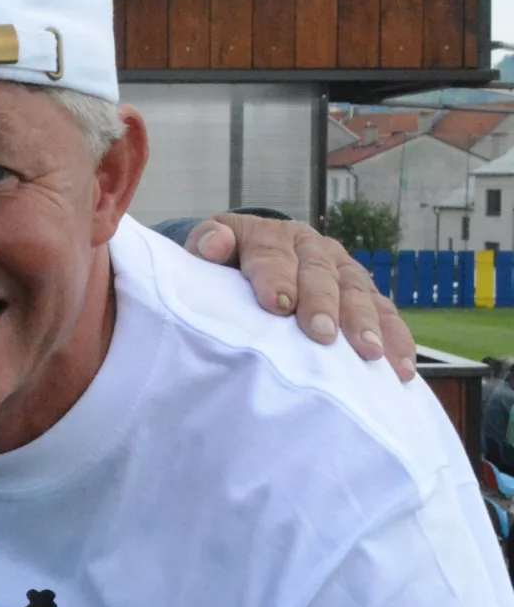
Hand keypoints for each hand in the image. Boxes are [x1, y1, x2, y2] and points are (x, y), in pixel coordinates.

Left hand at [185, 213, 415, 380]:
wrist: (255, 253)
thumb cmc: (227, 261)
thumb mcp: (209, 247)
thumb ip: (207, 244)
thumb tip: (213, 245)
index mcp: (271, 237)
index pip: (272, 257)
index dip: (275, 279)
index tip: (277, 306)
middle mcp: (311, 249)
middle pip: (320, 275)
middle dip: (323, 305)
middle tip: (322, 334)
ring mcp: (341, 270)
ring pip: (358, 293)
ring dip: (366, 323)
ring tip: (371, 353)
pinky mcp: (363, 293)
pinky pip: (385, 312)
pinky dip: (396, 339)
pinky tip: (399, 368)